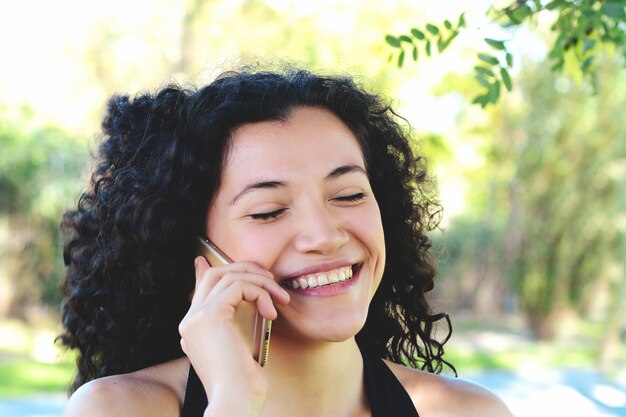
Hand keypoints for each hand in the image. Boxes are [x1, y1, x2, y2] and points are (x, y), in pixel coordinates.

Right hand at [179, 256, 288, 415]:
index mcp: (194, 327)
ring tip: (280, 299)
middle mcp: (190, 320)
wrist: (235, 403)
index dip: (214, 269)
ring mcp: (197, 317)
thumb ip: (237, 323)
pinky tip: (272, 311)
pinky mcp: (210, 316)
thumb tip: (246, 302)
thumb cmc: (242, 383)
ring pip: (229, 276)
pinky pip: (238, 286)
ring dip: (261, 283)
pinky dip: (259, 292)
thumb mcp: (239, 347)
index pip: (203, 286)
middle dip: (247, 270)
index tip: (224, 260)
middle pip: (216, 274)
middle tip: (271, 280)